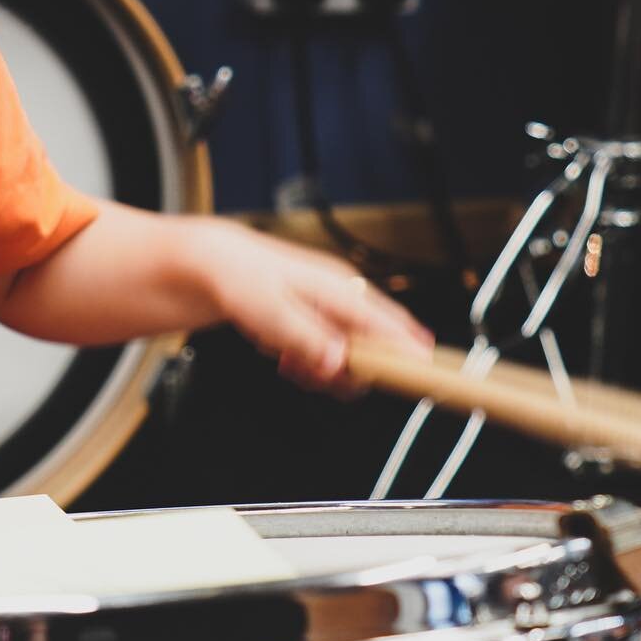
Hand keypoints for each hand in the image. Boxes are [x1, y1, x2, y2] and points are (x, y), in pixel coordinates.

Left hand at [203, 222, 432, 392]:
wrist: (215, 265)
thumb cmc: (242, 279)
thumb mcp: (272, 314)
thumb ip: (308, 340)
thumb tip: (340, 364)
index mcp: (340, 289)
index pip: (389, 324)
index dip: (411, 351)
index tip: (425, 375)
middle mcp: (344, 296)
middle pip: (374, 349)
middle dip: (347, 372)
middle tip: (311, 373)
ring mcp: (331, 308)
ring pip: (350, 356)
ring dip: (322, 369)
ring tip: (289, 361)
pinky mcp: (318, 319)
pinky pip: (329, 353)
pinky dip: (309, 363)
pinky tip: (284, 355)